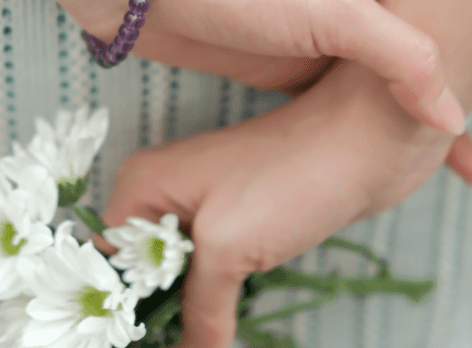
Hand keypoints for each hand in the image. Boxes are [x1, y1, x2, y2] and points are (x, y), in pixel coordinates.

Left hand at [45, 0, 467, 133]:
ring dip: (428, 113)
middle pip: (437, 36)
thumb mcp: (332, 8)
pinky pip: (355, 92)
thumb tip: (447, 111)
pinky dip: (380, 121)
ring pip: (396, 72)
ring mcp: (330, 20)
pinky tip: (398, 153)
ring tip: (465, 168)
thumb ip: (400, 56)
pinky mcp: (297, 55)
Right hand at [96, 59, 458, 347]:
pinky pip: (212, 271)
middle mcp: (166, 192)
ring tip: (192, 343)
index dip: (115, 309)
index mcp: (144, 185)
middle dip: (153, 315)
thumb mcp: (227, 247)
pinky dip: (215, 302)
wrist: (365, 144)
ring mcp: (205, 206)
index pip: (107, 261)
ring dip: (186, 313)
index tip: (135, 345)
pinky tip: (218, 331)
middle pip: (139, 273)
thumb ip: (195, 308)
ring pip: (178, 276)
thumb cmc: (288, 179)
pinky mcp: (241, 219)